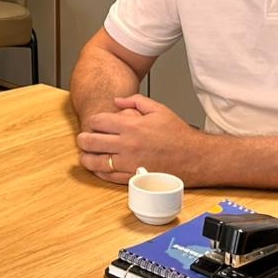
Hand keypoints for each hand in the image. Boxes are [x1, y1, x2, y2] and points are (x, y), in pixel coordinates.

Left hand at [76, 94, 194, 183]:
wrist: (195, 157)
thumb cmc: (178, 134)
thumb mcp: (158, 109)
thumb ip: (135, 100)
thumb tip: (116, 101)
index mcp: (132, 126)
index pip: (98, 122)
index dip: (91, 122)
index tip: (92, 124)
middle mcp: (127, 145)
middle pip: (91, 142)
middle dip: (83, 140)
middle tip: (83, 139)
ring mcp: (129, 163)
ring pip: (96, 163)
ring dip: (86, 158)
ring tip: (85, 155)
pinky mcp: (134, 177)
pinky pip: (109, 177)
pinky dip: (100, 173)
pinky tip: (99, 168)